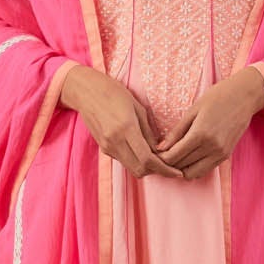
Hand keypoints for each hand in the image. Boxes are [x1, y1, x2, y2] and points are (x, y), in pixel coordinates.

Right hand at [59, 64, 185, 178]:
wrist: (86, 92)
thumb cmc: (114, 93)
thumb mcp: (138, 108)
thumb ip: (149, 133)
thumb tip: (160, 151)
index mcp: (126, 129)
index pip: (148, 160)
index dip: (164, 169)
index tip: (176, 172)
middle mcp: (115, 142)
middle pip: (139, 170)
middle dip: (156, 171)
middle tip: (168, 165)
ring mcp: (107, 147)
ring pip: (131, 168)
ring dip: (145, 167)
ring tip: (157, 158)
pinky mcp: (103, 148)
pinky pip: (123, 161)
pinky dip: (135, 160)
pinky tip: (141, 151)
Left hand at [153, 66, 263, 180]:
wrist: (244, 96)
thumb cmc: (217, 97)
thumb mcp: (192, 110)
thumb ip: (176, 132)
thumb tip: (160, 148)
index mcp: (200, 134)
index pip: (174, 156)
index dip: (160, 158)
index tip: (154, 153)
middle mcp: (211, 148)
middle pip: (181, 166)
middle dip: (168, 164)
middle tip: (160, 156)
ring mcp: (220, 154)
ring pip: (193, 173)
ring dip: (181, 168)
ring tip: (174, 157)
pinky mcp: (225, 156)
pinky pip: (205, 170)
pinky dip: (193, 167)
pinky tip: (188, 157)